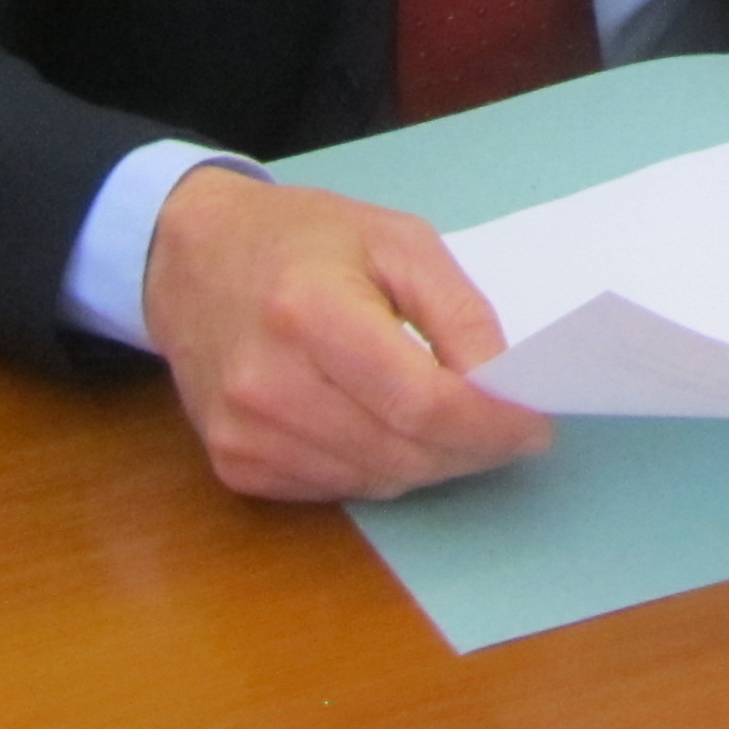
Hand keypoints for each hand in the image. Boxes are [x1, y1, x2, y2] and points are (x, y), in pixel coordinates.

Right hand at [139, 167, 552, 502]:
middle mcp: (268, 384)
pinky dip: (383, 469)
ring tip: (459, 425)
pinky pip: (337, 489)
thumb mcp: (398, 241)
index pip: (421, 402)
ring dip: (433, 463)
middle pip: (403, 451)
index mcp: (311, 313)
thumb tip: (504, 385)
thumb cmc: (304, 239)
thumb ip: (457, 312)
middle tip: (513, 429)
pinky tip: (395, 431)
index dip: (491, 424)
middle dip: (475, 448)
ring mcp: (244, 433)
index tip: (537, 423)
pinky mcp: (234, 463)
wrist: (190, 259)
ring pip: (377, 481)